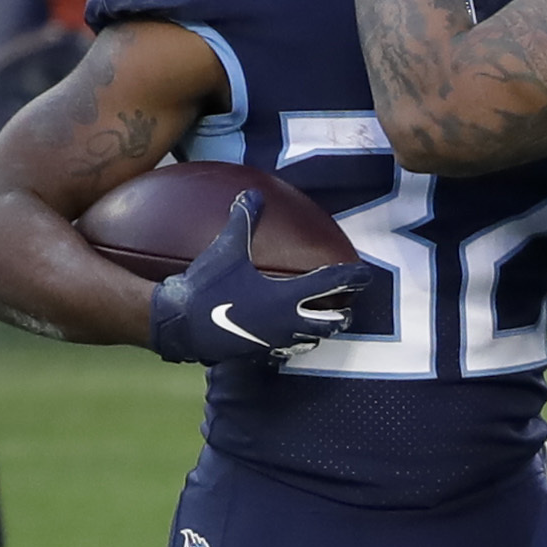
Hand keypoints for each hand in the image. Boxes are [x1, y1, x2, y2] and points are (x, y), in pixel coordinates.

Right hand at [147, 191, 368, 364]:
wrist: (181, 324)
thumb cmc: (207, 286)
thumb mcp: (227, 249)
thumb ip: (244, 220)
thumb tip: (252, 192)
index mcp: (284, 296)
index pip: (329, 284)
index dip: (351, 277)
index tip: (365, 274)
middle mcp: (286, 322)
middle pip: (329, 322)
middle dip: (342, 314)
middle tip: (347, 306)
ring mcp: (274, 342)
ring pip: (311, 341)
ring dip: (320, 331)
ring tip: (324, 322)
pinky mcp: (259, 354)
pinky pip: (287, 352)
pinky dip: (295, 344)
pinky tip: (290, 338)